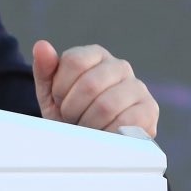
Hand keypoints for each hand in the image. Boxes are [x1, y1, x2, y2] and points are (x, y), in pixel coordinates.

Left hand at [31, 41, 158, 137]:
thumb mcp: (51, 94)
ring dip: (89, 124)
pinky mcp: (149, 110)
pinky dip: (108, 133)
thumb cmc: (70, 115)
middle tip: (72, 119)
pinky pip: (126, 122)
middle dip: (73, 109)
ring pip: (107, 105)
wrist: (92, 144)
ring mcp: (137, 87)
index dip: (60, 88)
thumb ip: (45, 70)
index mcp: (95, 55)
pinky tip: (103, 135)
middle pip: (89, 84)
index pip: (74, 61)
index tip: (60, 102)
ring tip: (87, 128)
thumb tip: (41, 46)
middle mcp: (119, 66)